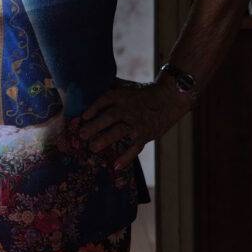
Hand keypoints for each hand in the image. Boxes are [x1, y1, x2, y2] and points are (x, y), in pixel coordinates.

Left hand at [77, 77, 193, 169]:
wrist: (169, 99)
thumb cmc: (143, 93)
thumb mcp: (126, 86)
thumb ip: (109, 86)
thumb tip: (89, 85)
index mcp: (121, 96)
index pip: (104, 100)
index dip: (93, 108)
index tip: (82, 117)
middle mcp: (128, 109)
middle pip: (110, 116)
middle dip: (95, 126)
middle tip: (81, 135)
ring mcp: (137, 123)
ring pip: (120, 131)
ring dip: (106, 140)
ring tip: (93, 148)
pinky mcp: (145, 135)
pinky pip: (135, 147)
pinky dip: (127, 157)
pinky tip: (116, 166)